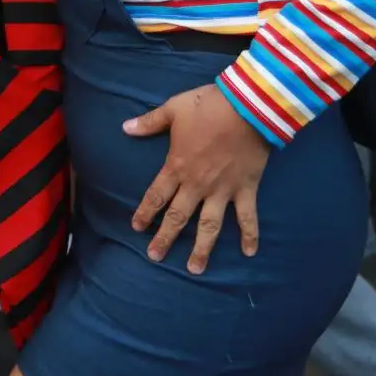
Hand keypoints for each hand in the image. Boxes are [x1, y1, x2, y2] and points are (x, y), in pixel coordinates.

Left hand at [124, 84, 270, 273]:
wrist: (248, 107)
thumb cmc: (208, 106)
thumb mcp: (173, 109)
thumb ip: (149, 122)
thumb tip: (125, 128)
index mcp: (177, 167)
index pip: (156, 196)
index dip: (145, 212)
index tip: (136, 228)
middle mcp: (197, 185)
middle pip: (177, 217)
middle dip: (165, 238)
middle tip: (155, 258)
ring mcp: (222, 190)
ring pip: (209, 226)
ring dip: (202, 249)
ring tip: (194, 269)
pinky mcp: (246, 189)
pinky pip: (247, 217)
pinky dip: (250, 235)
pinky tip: (250, 253)